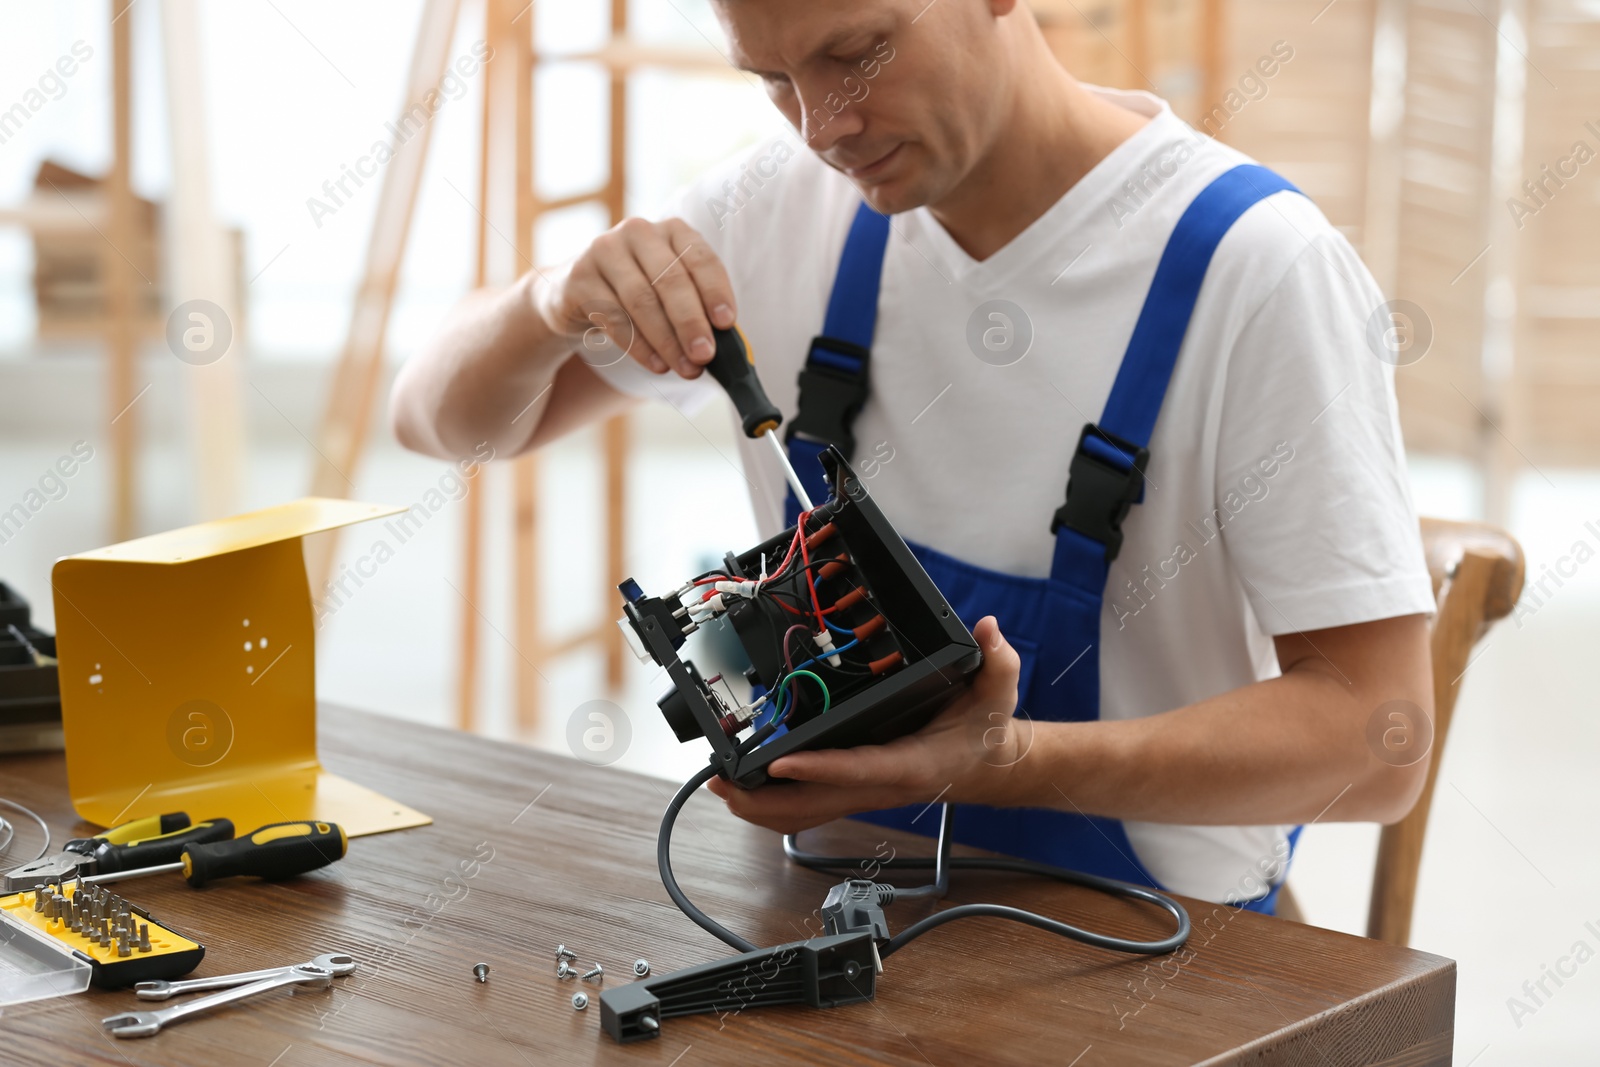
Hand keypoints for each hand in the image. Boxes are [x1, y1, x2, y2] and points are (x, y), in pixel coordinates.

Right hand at [531, 216, 734, 377]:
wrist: (577, 292)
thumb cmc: (639, 293)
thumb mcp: (669, 289)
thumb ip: (697, 306)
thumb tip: (723, 344)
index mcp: (671, 230)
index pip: (701, 258)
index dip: (715, 291)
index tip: (726, 323)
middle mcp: (637, 232)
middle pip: (670, 280)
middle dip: (691, 322)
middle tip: (705, 355)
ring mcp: (604, 251)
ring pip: (642, 301)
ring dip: (667, 341)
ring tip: (686, 368)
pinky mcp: (579, 278)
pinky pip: (614, 317)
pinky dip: (639, 346)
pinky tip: (657, 365)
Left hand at [706, 617, 1026, 834]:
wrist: (991, 768)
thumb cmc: (986, 731)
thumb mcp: (998, 691)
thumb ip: (997, 660)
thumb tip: (988, 630)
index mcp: (911, 764)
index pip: (858, 769)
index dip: (817, 768)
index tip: (778, 760)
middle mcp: (881, 786)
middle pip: (814, 805)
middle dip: (763, 798)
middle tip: (721, 778)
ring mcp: (864, 793)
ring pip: (804, 813)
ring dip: (759, 804)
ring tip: (720, 782)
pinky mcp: (855, 791)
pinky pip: (807, 806)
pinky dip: (772, 800)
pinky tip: (746, 783)